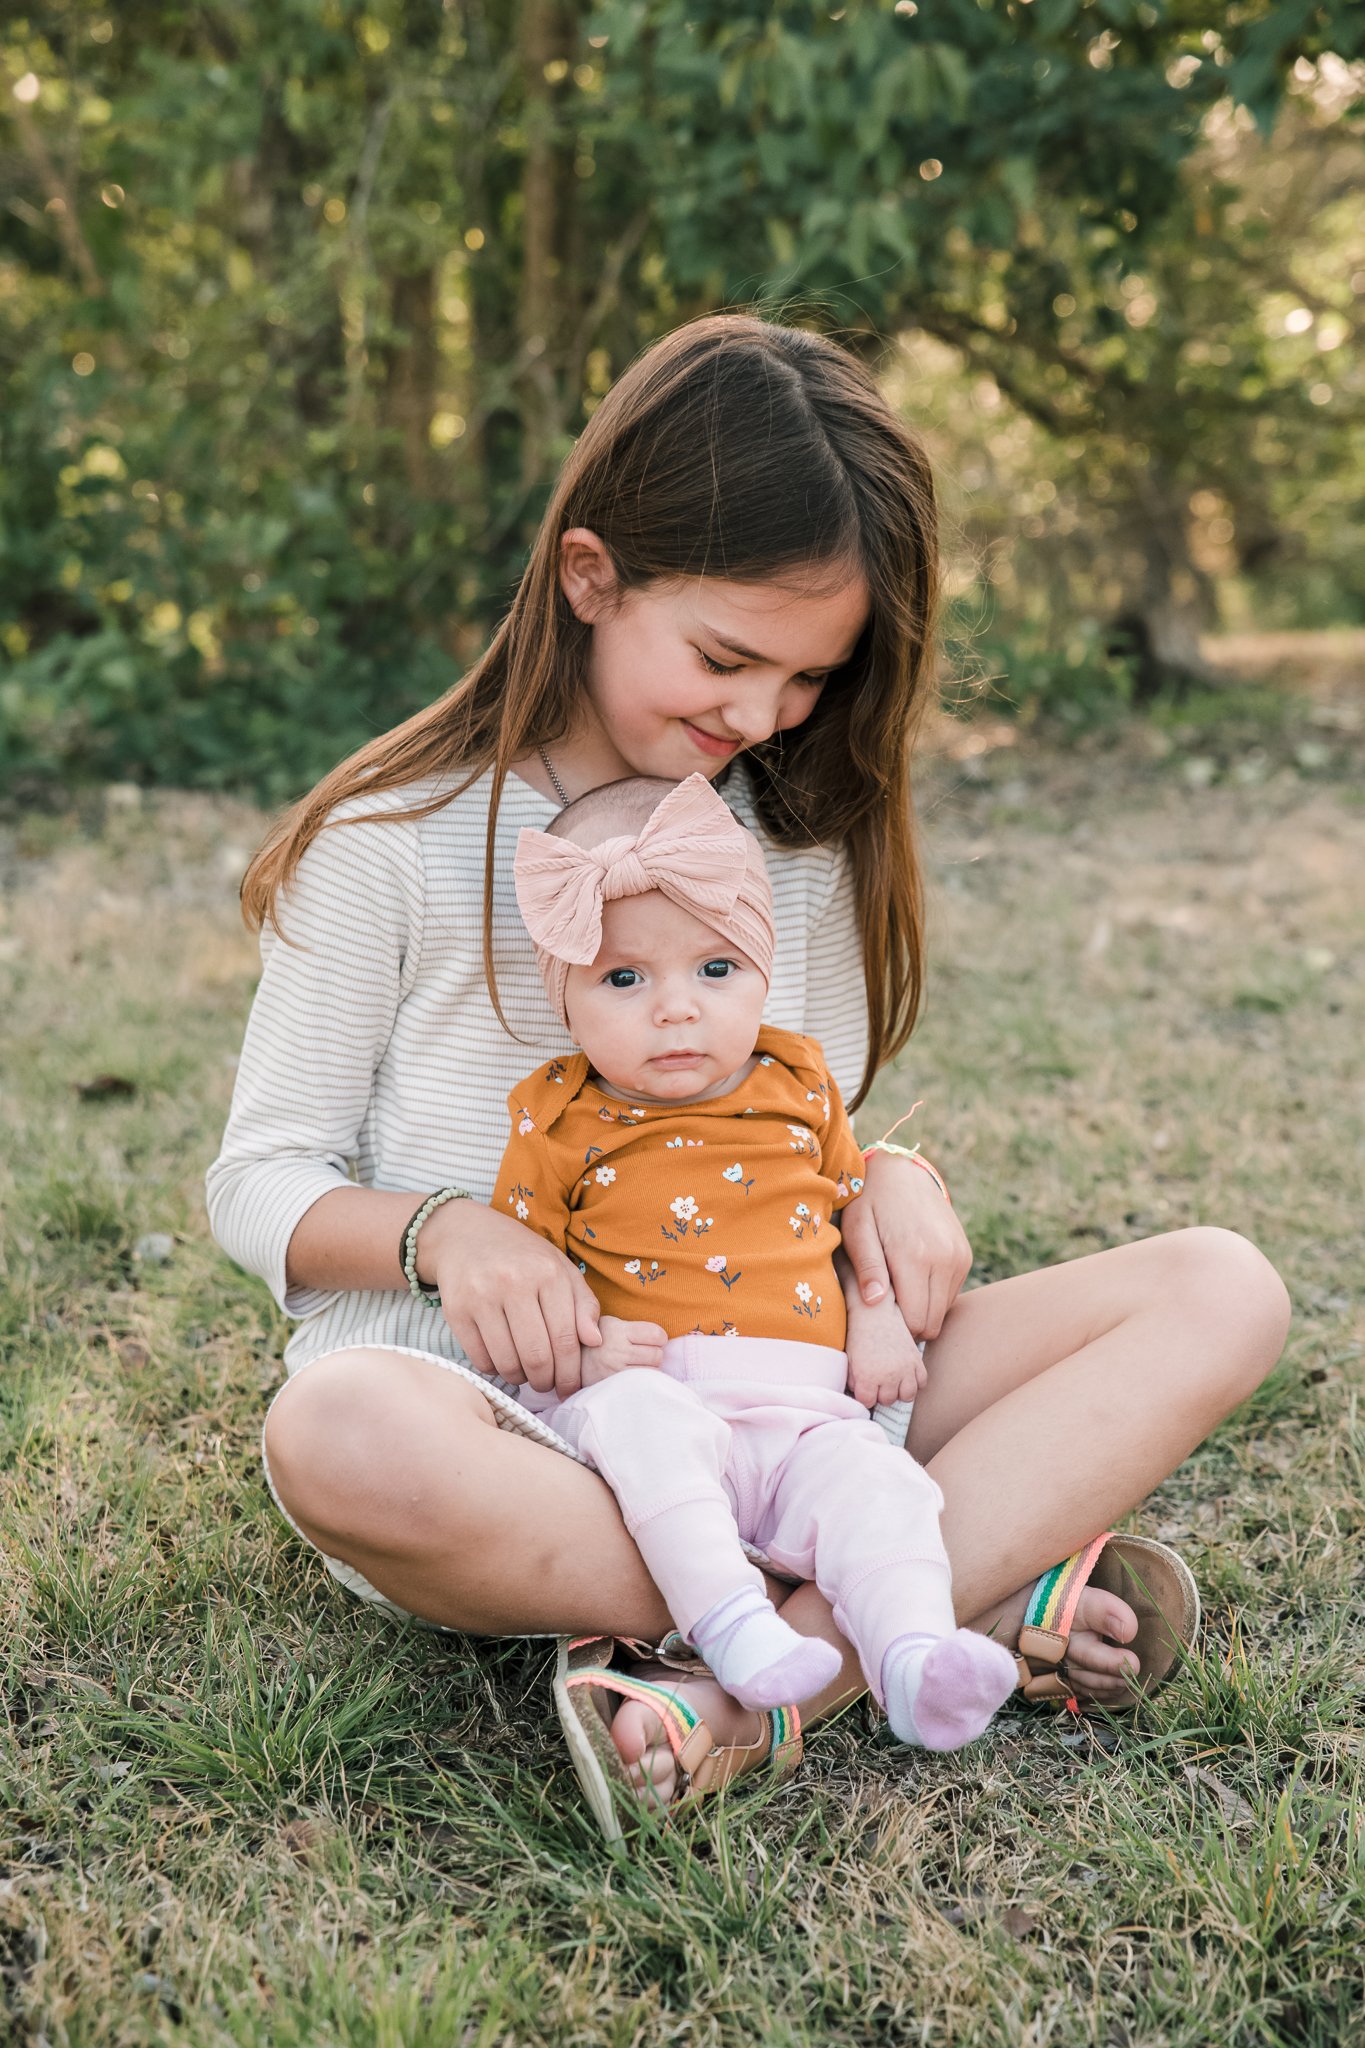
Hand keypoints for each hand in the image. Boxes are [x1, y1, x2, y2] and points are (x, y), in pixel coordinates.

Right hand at [418, 1199, 601, 1397]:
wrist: (464, 1234)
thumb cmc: (521, 1257)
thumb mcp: (560, 1269)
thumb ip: (584, 1304)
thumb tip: (595, 1342)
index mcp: (547, 1273)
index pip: (565, 1339)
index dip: (569, 1373)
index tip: (569, 1387)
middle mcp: (514, 1282)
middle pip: (536, 1356)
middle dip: (545, 1381)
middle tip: (546, 1385)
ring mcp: (482, 1296)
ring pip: (507, 1362)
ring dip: (520, 1379)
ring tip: (525, 1374)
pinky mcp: (456, 1310)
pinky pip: (480, 1359)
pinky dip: (494, 1370)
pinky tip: (501, 1361)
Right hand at [579, 1314, 667, 1387]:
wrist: (568, 1363)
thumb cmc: (594, 1340)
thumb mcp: (607, 1323)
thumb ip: (630, 1326)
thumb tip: (660, 1336)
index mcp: (617, 1330)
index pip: (655, 1334)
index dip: (659, 1337)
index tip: (654, 1340)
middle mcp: (616, 1351)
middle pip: (656, 1354)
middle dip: (654, 1354)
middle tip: (643, 1354)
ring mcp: (615, 1371)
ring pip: (652, 1372)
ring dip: (649, 1369)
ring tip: (637, 1365)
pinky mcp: (613, 1387)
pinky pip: (641, 1385)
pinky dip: (642, 1382)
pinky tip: (633, 1378)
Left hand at [838, 1151, 971, 1341]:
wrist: (901, 1172)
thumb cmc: (869, 1202)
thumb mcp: (857, 1229)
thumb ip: (867, 1266)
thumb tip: (875, 1302)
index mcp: (915, 1254)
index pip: (916, 1320)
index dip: (895, 1327)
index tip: (877, 1313)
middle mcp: (945, 1258)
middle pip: (932, 1322)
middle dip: (909, 1322)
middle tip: (885, 1304)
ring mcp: (960, 1257)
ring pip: (943, 1311)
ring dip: (921, 1307)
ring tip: (897, 1285)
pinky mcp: (965, 1255)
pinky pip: (950, 1293)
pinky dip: (932, 1294)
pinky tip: (912, 1276)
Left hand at [844, 1290, 926, 1408]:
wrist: (874, 1312)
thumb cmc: (858, 1334)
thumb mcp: (849, 1358)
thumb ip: (853, 1380)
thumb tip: (860, 1394)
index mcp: (867, 1377)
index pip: (867, 1402)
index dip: (865, 1395)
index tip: (864, 1386)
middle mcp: (888, 1376)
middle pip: (887, 1400)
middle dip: (881, 1392)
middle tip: (877, 1380)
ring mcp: (905, 1369)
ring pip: (907, 1396)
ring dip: (899, 1390)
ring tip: (892, 1379)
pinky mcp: (917, 1360)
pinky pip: (922, 1382)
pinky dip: (915, 1380)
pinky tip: (906, 1373)